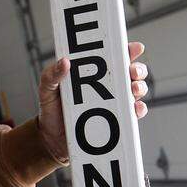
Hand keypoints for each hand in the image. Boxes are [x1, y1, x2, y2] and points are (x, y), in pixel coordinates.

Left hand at [37, 41, 148, 160]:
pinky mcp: (117, 121)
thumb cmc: (52, 109)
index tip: (134, 48)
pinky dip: (138, 110)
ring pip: (136, 90)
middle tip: (132, 71)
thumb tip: (64, 61)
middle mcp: (109, 85)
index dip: (127, 50)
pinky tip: (134, 108)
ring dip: (140, 87)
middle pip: (132, 72)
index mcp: (95, 73)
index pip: (114, 56)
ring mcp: (115, 103)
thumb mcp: (47, 89)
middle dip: (138, 69)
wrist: (52, 139)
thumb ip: (52, 75)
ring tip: (133, 89)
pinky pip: (134, 114)